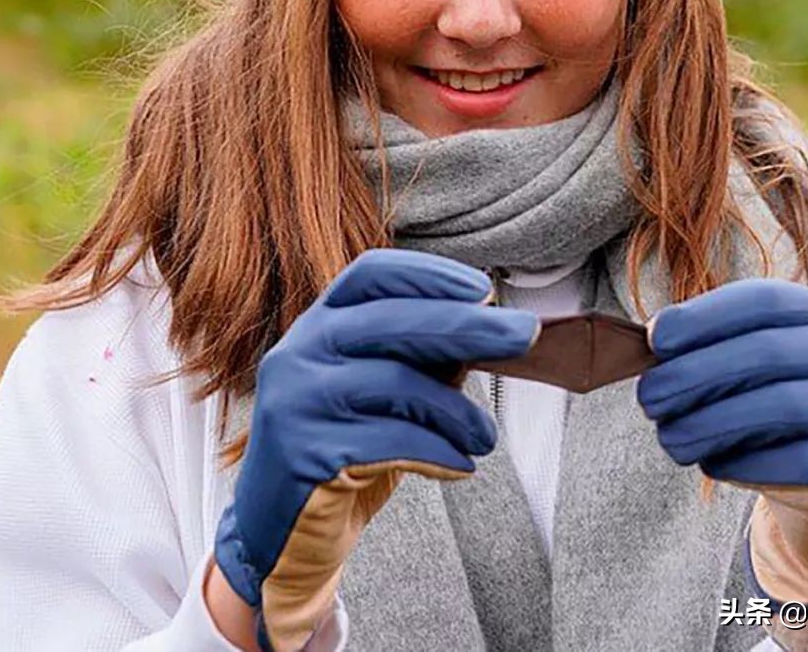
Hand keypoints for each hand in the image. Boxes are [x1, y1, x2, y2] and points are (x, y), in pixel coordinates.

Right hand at [213, 248, 540, 651]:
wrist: (283, 535)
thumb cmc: (346, 449)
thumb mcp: (383, 392)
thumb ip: (422, 356)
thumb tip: (492, 327)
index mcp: (318, 324)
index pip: (372, 273)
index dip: (430, 274)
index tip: (485, 289)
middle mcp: (298, 351)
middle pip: (393, 320)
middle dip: (468, 325)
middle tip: (524, 335)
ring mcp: (295, 400)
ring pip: (395, 382)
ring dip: (456, 410)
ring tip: (485, 436)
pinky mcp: (304, 451)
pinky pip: (389, 440)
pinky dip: (437, 451)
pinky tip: (459, 465)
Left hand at [636, 278, 807, 601]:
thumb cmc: (776, 412)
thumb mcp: (749, 370)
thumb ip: (711, 350)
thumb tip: (651, 342)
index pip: (762, 300)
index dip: (704, 315)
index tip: (654, 339)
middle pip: (766, 352)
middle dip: (695, 374)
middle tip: (648, 399)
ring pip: (782, 405)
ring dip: (712, 422)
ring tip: (670, 439)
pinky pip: (802, 459)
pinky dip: (747, 462)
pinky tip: (714, 465)